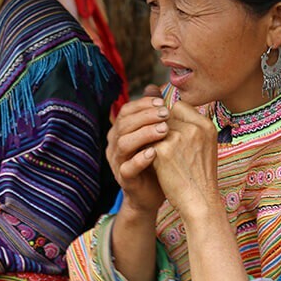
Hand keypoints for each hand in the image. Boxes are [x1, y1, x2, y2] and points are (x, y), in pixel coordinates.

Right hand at [106, 85, 166, 216]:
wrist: (153, 193)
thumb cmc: (156, 160)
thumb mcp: (155, 134)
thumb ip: (152, 113)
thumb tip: (153, 87)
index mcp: (120, 131)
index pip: (126, 111)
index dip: (142, 105)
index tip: (162, 103)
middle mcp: (115, 144)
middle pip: (124, 124)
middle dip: (145, 117)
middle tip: (166, 114)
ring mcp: (117, 162)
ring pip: (124, 144)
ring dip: (144, 134)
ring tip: (163, 131)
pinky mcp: (124, 180)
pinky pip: (127, 168)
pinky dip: (139, 159)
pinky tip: (154, 153)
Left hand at [150, 100, 219, 220]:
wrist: (200, 202)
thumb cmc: (201, 177)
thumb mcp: (205, 147)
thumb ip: (191, 129)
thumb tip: (169, 116)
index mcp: (206, 125)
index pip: (179, 106)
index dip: (170, 119)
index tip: (167, 133)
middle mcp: (194, 128)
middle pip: (164, 116)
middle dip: (158, 128)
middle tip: (156, 144)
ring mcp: (179, 137)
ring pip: (153, 127)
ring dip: (151, 138)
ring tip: (152, 152)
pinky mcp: (164, 150)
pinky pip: (147, 142)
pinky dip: (146, 150)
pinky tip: (149, 161)